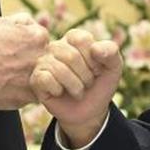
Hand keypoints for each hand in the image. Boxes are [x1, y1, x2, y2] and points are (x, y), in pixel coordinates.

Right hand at [0, 13, 49, 109]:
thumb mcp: (2, 23)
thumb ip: (25, 20)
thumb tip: (40, 22)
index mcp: (39, 37)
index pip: (44, 40)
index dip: (30, 45)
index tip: (18, 50)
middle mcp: (43, 57)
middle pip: (47, 58)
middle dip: (35, 60)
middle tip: (15, 64)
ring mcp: (39, 78)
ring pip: (44, 77)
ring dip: (34, 76)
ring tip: (13, 76)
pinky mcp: (32, 96)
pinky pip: (37, 93)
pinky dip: (27, 91)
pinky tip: (11, 86)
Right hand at [30, 29, 122, 147]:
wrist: (90, 111)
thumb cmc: (99, 84)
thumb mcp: (113, 67)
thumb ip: (111, 52)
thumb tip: (95, 48)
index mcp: (74, 38)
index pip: (82, 40)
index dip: (94, 60)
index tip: (97, 70)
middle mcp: (56, 46)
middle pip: (71, 56)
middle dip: (86, 76)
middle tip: (87, 83)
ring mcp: (44, 62)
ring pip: (59, 69)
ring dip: (76, 87)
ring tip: (78, 90)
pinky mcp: (36, 79)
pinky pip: (46, 80)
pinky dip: (59, 90)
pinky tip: (60, 92)